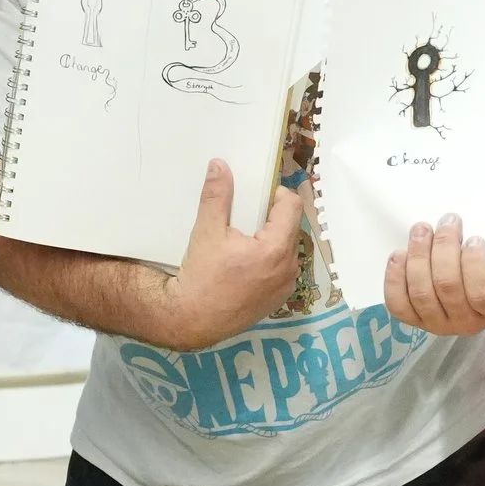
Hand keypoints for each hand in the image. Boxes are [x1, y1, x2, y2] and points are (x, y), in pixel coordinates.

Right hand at [153, 160, 302, 351]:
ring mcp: (286, 286)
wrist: (192, 319)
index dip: (276, 194)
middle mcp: (289, 267)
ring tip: (244, 243)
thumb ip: (217, 196)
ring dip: (272, 239)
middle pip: (291, 227)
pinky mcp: (279, 299)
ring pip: (287, 248)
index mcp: (276, 248)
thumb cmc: (201, 276)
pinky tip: (246, 265)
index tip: (256, 196)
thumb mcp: (207, 231)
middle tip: (245, 219)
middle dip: (271, 218)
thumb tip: (220, 166)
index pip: (292, 206)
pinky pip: (282, 269)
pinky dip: (270, 261)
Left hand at [384, 215, 484, 337]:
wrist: (475, 293)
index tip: (475, 238)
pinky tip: (399, 254)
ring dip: (418, 254)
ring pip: (421, 292)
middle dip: (444, 246)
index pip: (482, 291)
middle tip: (446, 221)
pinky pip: (398, 303)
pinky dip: (395, 277)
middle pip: (447, 285)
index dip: (474, 262)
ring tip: (421, 229)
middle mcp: (466, 323)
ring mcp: (437, 324)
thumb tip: (473, 224)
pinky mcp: (413, 321)